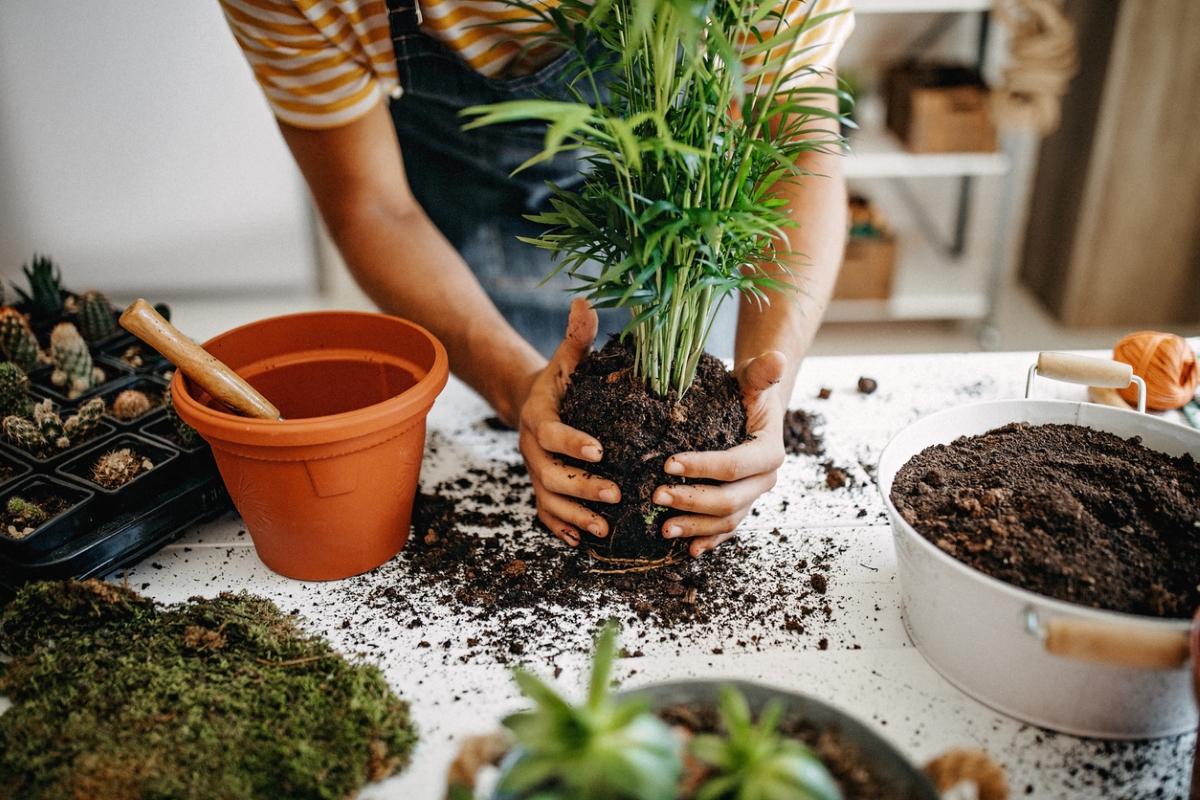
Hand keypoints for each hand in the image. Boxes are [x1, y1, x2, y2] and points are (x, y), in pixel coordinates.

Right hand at [519, 299, 621, 546]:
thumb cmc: (562, 381)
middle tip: (616, 495)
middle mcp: (532, 449)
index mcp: (539, 416)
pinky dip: (562, 529)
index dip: (572, 443)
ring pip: (548, 501)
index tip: (601, 451)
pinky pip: (546, 514)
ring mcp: (536, 472)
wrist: (533, 404)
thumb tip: (586, 302)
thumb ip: (577, 337)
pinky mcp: (542, 490)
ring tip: (605, 529)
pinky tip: (583, 543)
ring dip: (575, 516)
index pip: (552, 433)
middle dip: (582, 487)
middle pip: (549, 475)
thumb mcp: (568, 358)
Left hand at [652, 351, 786, 556]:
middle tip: (656, 496)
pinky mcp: (740, 507)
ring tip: (663, 528)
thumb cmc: (747, 392)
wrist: (753, 410)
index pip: (734, 465)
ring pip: (727, 520)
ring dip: (695, 527)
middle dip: (692, 501)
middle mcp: (765, 480)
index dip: (702, 467)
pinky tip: (687, 549)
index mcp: (769, 452)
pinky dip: (708, 540)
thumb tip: (776, 359)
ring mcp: (752, 497)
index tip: (668, 462)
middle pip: (729, 499)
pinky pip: (725, 529)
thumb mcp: (752, 380)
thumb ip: (761, 373)